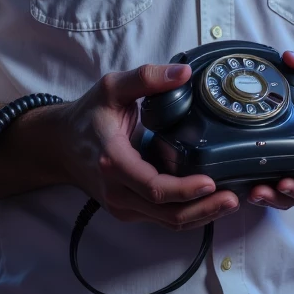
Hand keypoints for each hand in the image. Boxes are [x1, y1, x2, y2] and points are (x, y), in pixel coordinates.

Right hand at [39, 63, 238, 230]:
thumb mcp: (112, 88)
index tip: (210, 182)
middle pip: (166, 213)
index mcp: (113, 161)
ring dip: (200, 215)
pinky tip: (210, 202)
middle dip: (203, 209)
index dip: (184, 190)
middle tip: (234, 198)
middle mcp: (117, 190)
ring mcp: (122, 204)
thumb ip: (146, 78)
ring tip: (230, 201)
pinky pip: (162, 218)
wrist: (59, 145)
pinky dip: (188, 213)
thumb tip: (184, 73)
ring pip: (167, 221)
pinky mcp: (129, 209)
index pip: (153, 188)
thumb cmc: (87, 116)